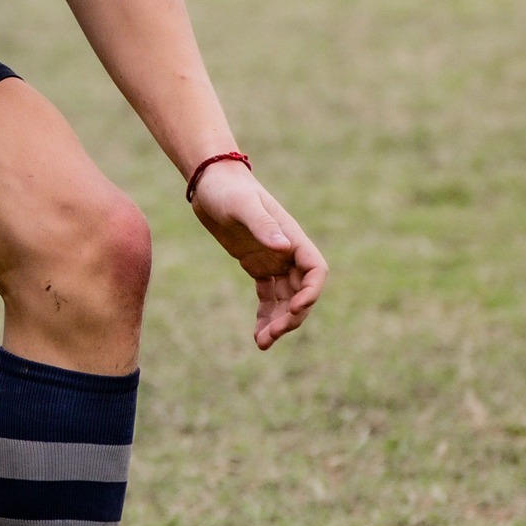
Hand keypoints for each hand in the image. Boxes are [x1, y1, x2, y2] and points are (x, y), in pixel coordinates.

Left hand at [188, 163, 326, 350]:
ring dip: (278, 322)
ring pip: (284, 299)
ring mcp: (273, 260)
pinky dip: (265, 316)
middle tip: (271, 335)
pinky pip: (268, 297)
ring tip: (262, 343)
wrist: (209, 182)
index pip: (315, 270)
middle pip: (301, 292)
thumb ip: (263, 225)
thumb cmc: (227, 189)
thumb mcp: (242, 206)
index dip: (311, 293)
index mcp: (292, 237)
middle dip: (290, 316)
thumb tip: (284, 247)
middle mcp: (287, 251)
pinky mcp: (257, 266)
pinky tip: (257, 335)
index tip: (293, 310)